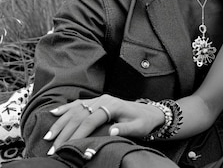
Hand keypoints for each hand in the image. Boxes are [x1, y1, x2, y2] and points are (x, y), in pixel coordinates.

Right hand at [45, 95, 164, 153]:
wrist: (149, 112)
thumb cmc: (143, 121)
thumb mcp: (138, 127)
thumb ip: (125, 128)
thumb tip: (112, 131)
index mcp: (112, 105)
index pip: (90, 120)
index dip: (77, 133)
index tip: (67, 145)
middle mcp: (103, 100)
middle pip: (79, 116)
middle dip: (64, 132)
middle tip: (53, 147)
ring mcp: (98, 99)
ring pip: (75, 110)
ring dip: (60, 123)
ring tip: (49, 136)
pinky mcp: (96, 101)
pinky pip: (78, 104)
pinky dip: (65, 109)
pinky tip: (53, 113)